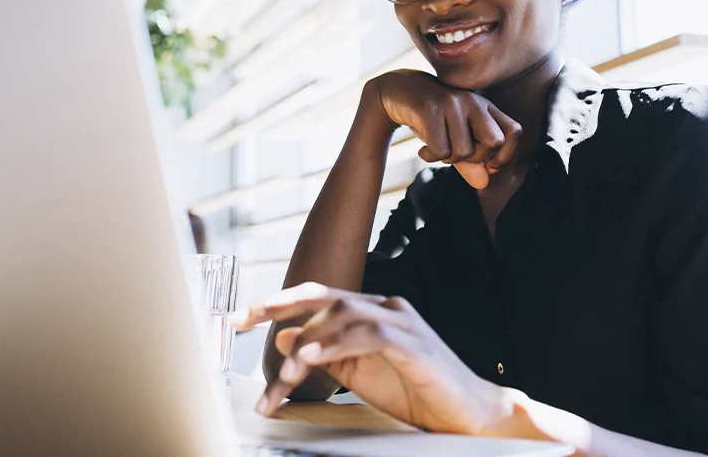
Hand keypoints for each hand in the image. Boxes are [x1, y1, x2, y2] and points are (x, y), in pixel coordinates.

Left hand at [234, 283, 508, 434]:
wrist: (467, 412)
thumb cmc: (414, 391)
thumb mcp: (356, 373)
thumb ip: (323, 354)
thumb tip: (283, 338)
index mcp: (370, 311)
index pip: (317, 296)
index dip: (277, 302)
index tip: (239, 317)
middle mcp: (385, 307)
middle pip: (324, 297)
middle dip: (278, 305)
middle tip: (242, 321)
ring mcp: (402, 322)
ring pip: (342, 316)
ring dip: (307, 342)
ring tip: (284, 370)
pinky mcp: (414, 344)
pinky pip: (370, 335)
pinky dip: (337, 344)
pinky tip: (313, 357)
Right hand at [368, 70, 521, 189]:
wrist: (397, 92)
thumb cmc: (432, 119)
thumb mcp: (454, 139)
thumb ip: (471, 162)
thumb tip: (484, 183)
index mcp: (485, 106)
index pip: (515, 132)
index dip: (506, 155)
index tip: (488, 165)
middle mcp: (473, 101)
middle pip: (494, 142)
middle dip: (476, 159)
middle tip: (458, 155)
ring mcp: (452, 103)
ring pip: (464, 151)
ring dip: (447, 159)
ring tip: (435, 147)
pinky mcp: (431, 109)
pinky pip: (440, 150)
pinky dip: (430, 156)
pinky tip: (423, 149)